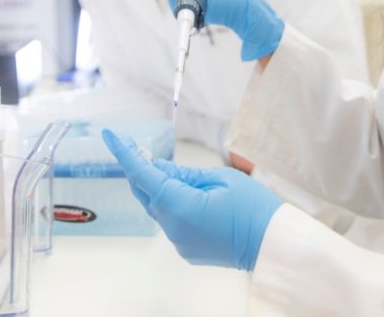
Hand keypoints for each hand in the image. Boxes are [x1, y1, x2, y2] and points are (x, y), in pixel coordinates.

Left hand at [102, 128, 281, 270]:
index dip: (125, 153)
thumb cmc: (253, 207)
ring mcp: (178, 242)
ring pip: (157, 205)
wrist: (273, 244)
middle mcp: (173, 228)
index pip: (144, 175)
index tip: (110, 135)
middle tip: (138, 144)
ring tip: (166, 164)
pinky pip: (169, 219)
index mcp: (180, 207)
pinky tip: (184, 189)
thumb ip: (184, 173)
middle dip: (140, 167)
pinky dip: (170, 201)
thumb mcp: (220, 178)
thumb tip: (157, 167)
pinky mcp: (186, 248)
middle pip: (145, 191)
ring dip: (157, 185)